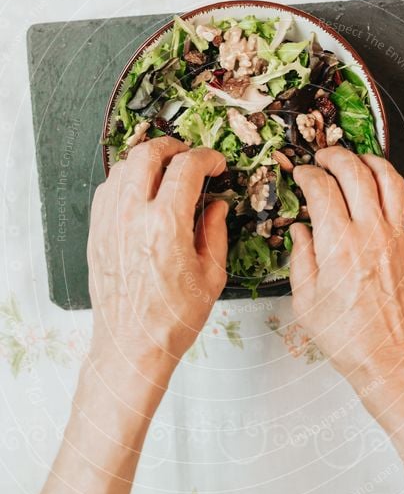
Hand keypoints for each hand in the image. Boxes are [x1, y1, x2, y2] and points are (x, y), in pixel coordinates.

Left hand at [88, 137, 227, 395]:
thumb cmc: (172, 319)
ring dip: (147, 161)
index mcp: (166, 224)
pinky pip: (107, 190)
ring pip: (123, 168)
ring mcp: (109, 222)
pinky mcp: (96, 233)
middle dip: (173, 147)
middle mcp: (132, 216)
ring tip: (165, 170)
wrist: (131, 346)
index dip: (206, 158)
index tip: (216, 164)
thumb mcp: (211, 276)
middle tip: (189, 156)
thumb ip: (216, 232)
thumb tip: (216, 205)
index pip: (186, 167)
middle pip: (147, 154)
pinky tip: (140, 192)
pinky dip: (126, 180)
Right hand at [290, 148, 403, 420]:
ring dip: (373, 161)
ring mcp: (398, 240)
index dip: (307, 175)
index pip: (321, 190)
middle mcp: (371, 234)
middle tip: (323, 158)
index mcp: (338, 244)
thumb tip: (301, 232)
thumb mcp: (305, 301)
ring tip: (358, 159)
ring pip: (391, 181)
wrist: (388, 361)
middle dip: (335, 157)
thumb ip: (301, 259)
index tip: (301, 175)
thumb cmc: (347, 337)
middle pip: (355, 174)